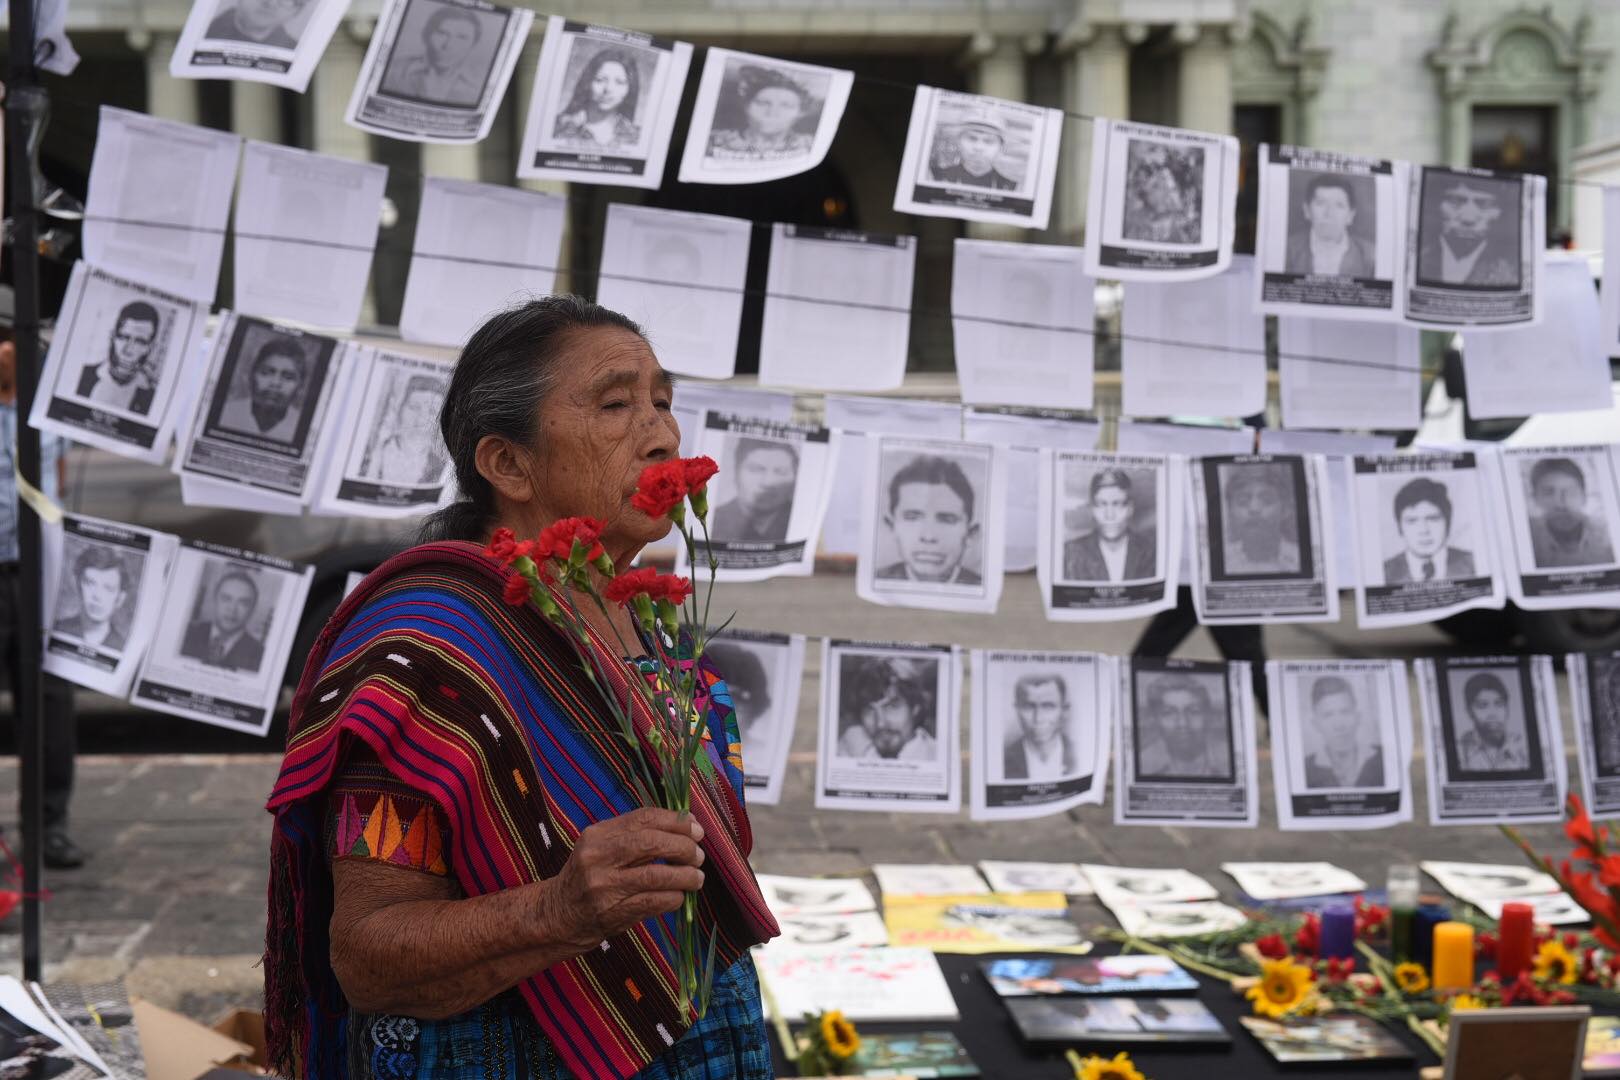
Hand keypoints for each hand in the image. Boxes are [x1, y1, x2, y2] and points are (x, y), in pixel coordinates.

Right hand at [539, 807, 705, 954]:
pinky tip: (679, 896)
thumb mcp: (602, 847)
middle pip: (652, 843)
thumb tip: (686, 826)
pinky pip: (654, 901)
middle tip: (698, 855)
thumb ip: (636, 835)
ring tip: (696, 878)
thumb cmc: (590, 876)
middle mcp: (597, 857)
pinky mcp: (613, 912)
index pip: (644, 818)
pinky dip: (674, 897)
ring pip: (656, 875)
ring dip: (685, 876)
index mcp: (597, 834)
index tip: (696, 829)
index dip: (676, 821)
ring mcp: (604, 886)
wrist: (559, 914)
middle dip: (683, 847)